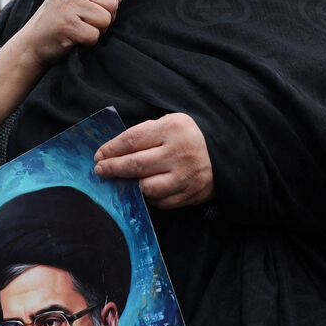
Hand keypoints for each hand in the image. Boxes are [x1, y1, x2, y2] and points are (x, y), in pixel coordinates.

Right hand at [11, 0, 122, 72]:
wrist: (31, 43)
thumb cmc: (58, 21)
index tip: (103, 8)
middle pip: (113, 2)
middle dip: (107, 18)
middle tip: (89, 23)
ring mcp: (67, 5)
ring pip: (106, 19)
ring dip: (98, 31)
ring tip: (81, 30)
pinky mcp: (66, 25)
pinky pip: (94, 35)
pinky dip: (88, 42)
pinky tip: (74, 39)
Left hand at [94, 113, 213, 209]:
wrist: (226, 153)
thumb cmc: (188, 136)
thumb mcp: (169, 123)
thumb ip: (144, 135)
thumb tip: (111, 152)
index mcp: (173, 129)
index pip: (132, 140)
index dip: (111, 150)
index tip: (99, 156)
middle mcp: (180, 153)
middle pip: (136, 165)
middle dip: (113, 169)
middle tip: (100, 171)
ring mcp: (187, 176)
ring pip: (148, 188)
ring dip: (131, 187)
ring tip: (123, 182)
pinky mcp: (192, 193)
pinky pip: (162, 202)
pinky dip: (150, 198)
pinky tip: (145, 190)